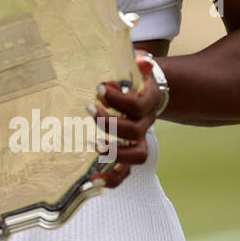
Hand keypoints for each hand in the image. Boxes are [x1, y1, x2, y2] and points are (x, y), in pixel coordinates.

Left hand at [88, 49, 162, 188]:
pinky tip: (95, 181)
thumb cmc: (135, 79)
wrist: (147, 92)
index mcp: (149, 101)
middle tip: (90, 110)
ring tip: (94, 144)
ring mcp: (140, 139)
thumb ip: (140, 62)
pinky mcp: (128, 152)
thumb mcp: (137, 67)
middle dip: (111, 123)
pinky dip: (113, 178)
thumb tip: (141, 59)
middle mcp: (147, 123)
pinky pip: (126, 171)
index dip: (118, 100)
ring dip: (115, 152)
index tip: (99, 88)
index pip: (138, 106)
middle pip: (136, 130)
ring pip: (137, 154)